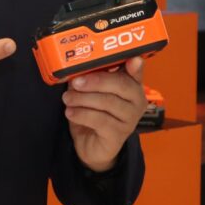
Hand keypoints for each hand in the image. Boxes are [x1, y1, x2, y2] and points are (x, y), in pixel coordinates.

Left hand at [62, 58, 146, 172]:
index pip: (136, 72)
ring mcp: (130, 119)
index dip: (135, 66)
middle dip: (96, 81)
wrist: (91, 145)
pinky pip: (100, 120)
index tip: (133, 60)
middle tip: (75, 82)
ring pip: (108, 102)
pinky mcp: (119, 135)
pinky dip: (81, 114)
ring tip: (68, 98)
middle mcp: (136, 101)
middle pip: (120, 85)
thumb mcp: (90, 92)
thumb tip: (77, 68)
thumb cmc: (93, 113)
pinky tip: (70, 112)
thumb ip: (89, 77)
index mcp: (132, 85)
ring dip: (83, 98)